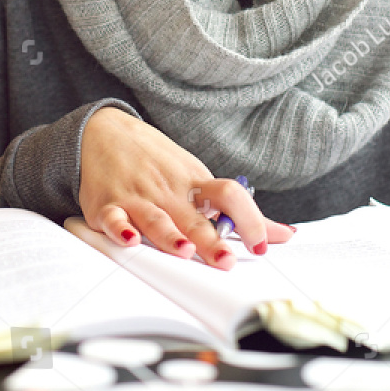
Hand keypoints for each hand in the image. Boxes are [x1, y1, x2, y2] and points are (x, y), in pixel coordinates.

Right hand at [79, 105, 294, 269]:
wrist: (105, 131)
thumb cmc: (159, 163)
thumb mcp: (200, 180)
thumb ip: (240, 212)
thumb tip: (284, 235)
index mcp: (196, 186)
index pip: (229, 195)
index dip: (249, 219)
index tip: (261, 245)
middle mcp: (170, 192)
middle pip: (195, 217)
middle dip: (211, 240)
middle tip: (225, 259)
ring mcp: (139, 198)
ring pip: (156, 219)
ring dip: (170, 235)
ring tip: (184, 250)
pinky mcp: (108, 205)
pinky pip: (113, 218)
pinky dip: (120, 229)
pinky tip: (129, 239)